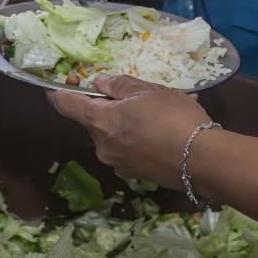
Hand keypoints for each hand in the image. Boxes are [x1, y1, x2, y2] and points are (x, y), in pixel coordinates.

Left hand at [47, 74, 208, 185]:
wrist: (204, 162)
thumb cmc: (174, 119)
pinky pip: (133, 148)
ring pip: (117, 134)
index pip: (66, 105)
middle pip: (95, 120)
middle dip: (113, 107)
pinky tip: (171, 130)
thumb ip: (119, 85)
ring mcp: (119, 163)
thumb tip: (100, 83)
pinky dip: (145, 137)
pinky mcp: (136, 174)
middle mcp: (102, 146)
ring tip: (167, 110)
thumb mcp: (147, 91)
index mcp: (99, 122)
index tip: (53, 86)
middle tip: (141, 96)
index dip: (58, 93)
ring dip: (133, 121)